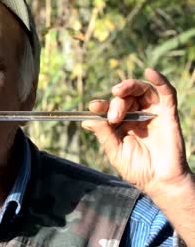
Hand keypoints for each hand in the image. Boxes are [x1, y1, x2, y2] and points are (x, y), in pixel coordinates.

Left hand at [82, 68, 190, 195]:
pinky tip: (149, 72)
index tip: (93, 107)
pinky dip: (159, 80)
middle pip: (125, 97)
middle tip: (112, 115)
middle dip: (116, 102)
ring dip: (129, 87)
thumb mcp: (115, 151)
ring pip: (142, 90)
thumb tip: (86, 121)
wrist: (159, 182)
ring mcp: (153, 114)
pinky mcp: (168, 114)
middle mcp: (137, 116)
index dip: (101, 105)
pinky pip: (167, 93)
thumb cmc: (137, 169)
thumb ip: (104, 134)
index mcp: (122, 124)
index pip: (110, 108)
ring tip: (119, 91)